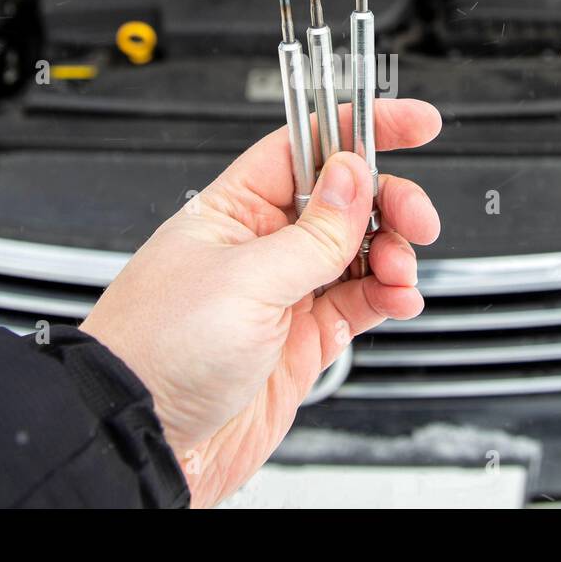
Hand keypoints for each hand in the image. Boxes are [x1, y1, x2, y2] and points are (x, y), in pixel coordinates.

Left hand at [80, 98, 441, 507]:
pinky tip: (399, 299)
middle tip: (416, 220)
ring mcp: (285, 292)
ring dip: (393, 254)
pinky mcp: (303, 340)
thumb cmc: (157, 349)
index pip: (306, 147)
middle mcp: (262, 245)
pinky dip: (389, 297)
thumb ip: (312, 233)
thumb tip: (353, 176)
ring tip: (399, 273)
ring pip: (360, 252)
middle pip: (344, 201)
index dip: (360, 130)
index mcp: (234, 209)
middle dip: (388, 203)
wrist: (144, 437)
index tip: (414, 124)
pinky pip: (360, 303)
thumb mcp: (244, 280)